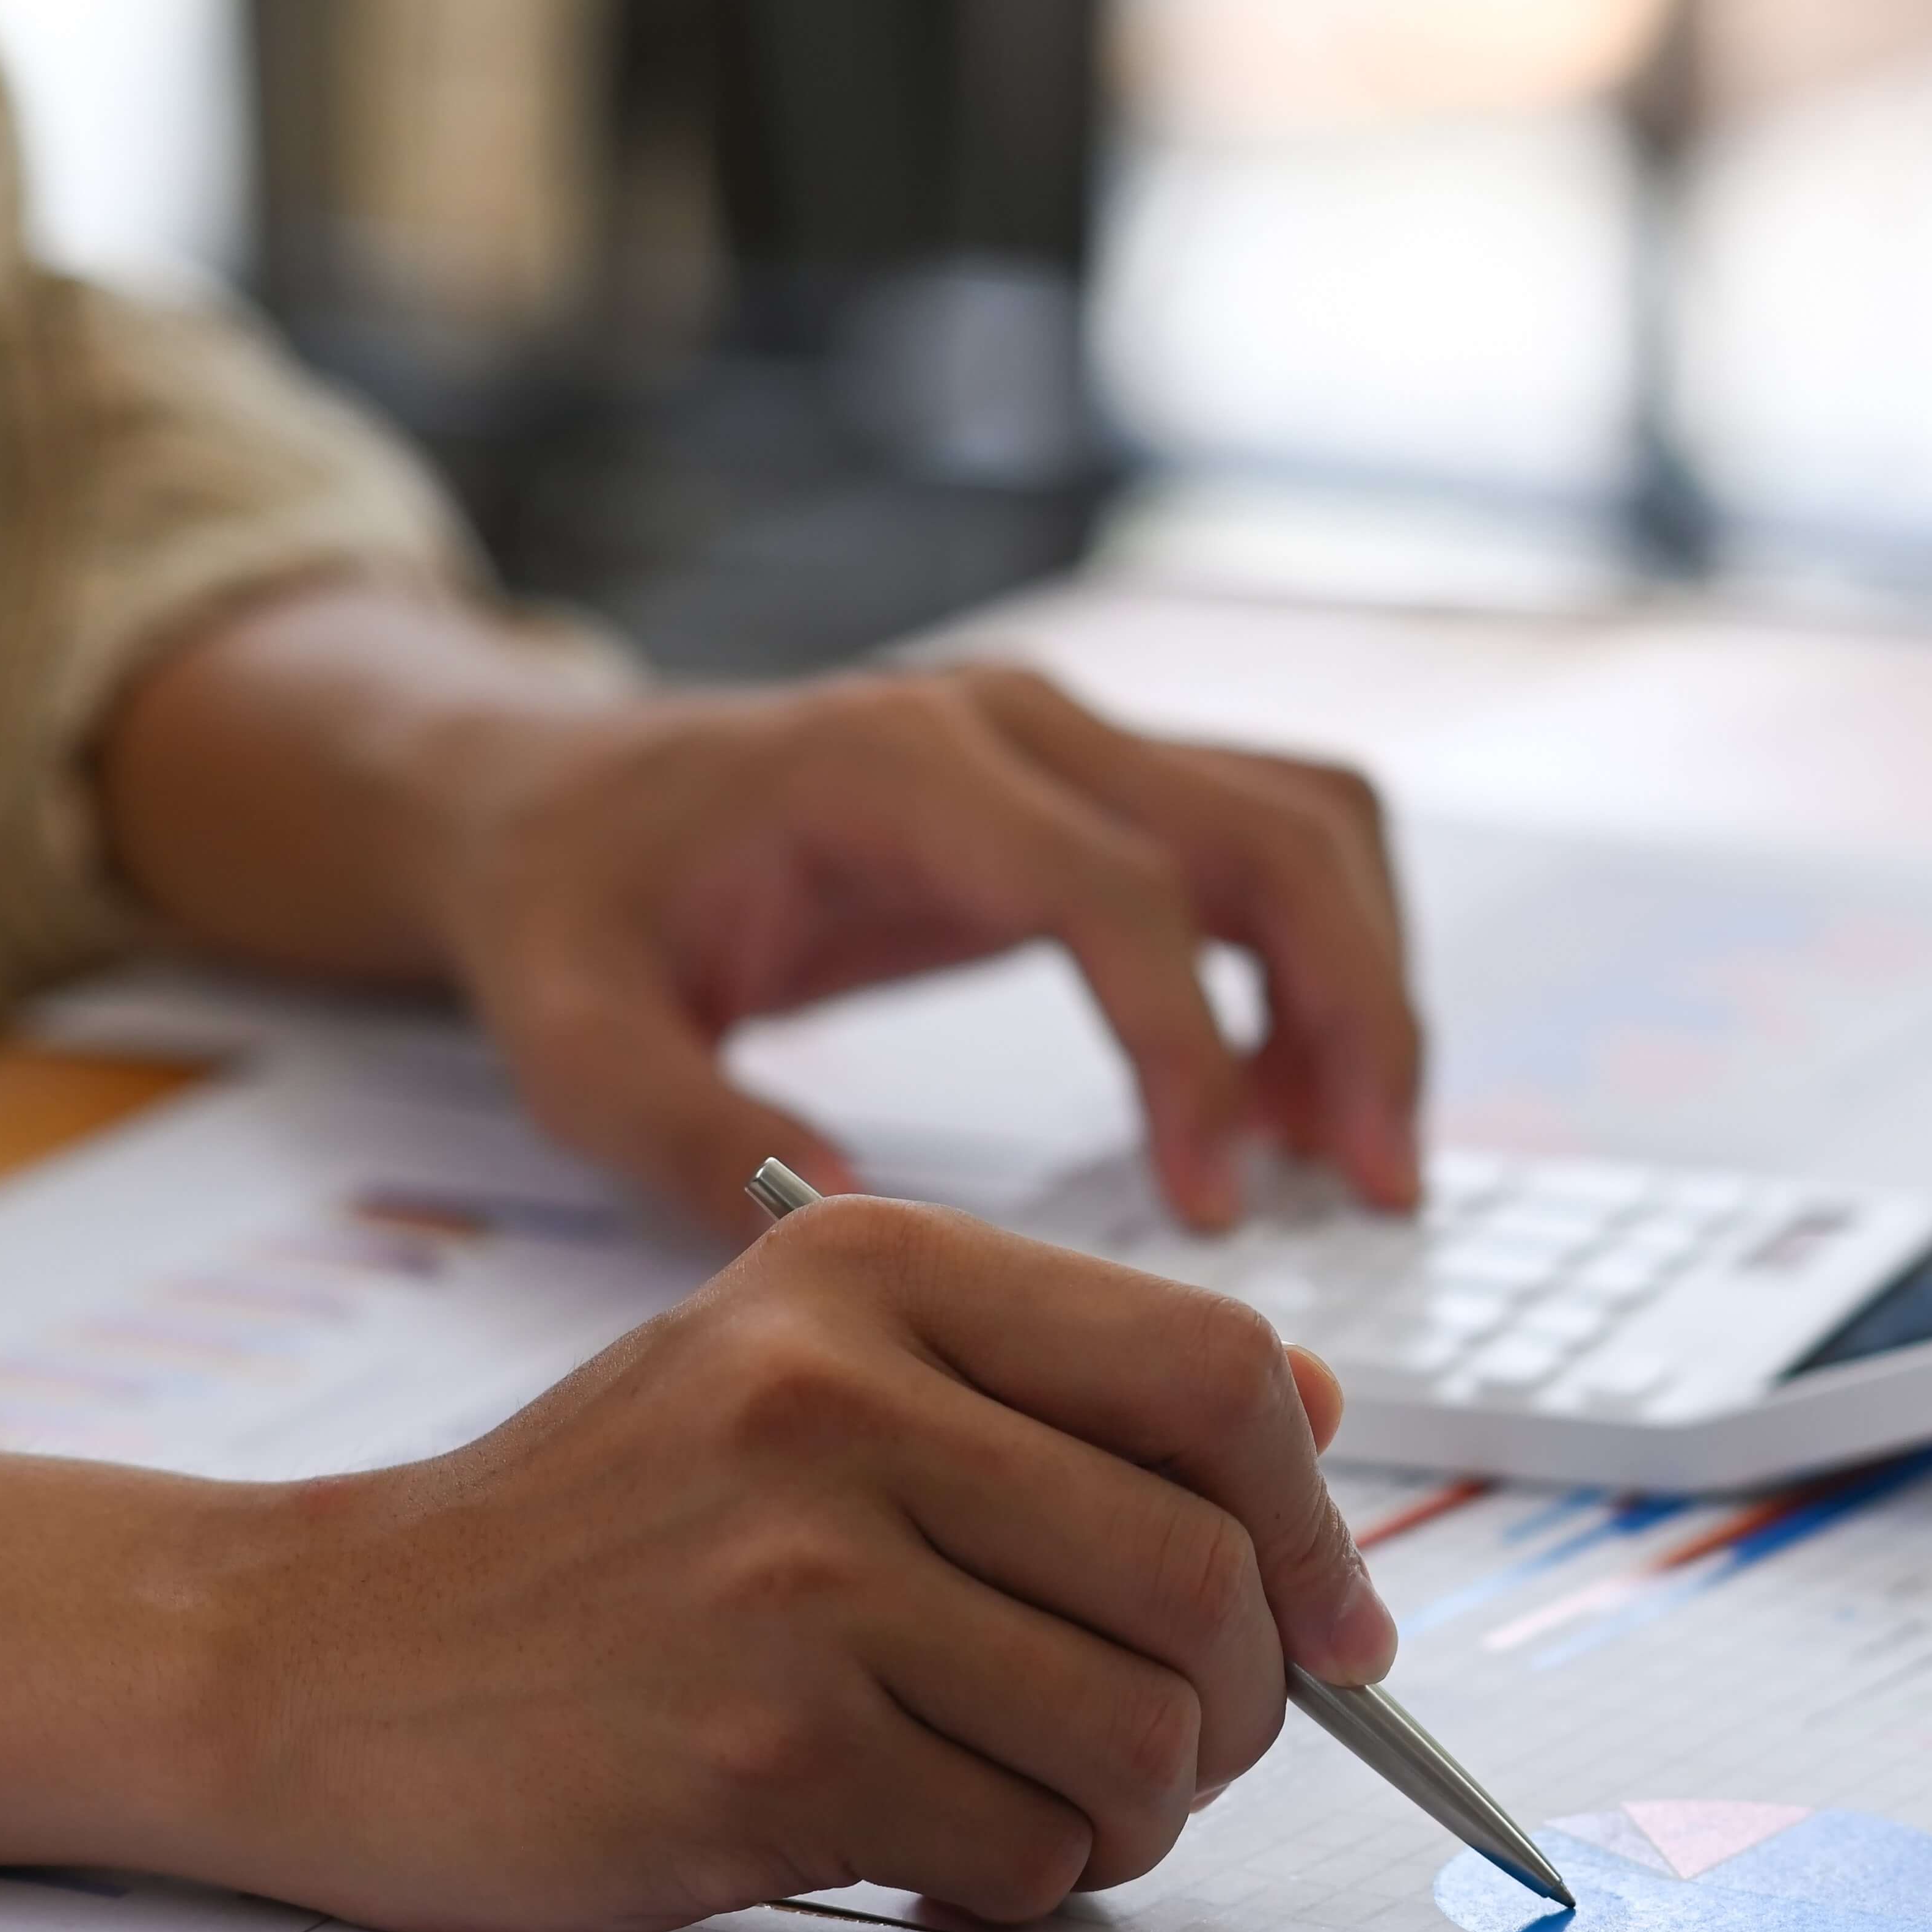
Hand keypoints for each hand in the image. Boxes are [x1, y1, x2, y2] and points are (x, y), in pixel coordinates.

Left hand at [99, 588, 1422, 1235]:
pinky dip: (1324, 970)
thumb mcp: (569, 1039)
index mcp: (892, 764)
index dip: (1192, 1046)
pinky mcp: (1099, 791)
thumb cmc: (570, 914)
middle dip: (1353, 1011)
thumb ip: (680, 1130)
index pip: (1119, 887)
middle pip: (1272, 830)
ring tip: (1357, 1160)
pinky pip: (1272, 851)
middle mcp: (1012, 721)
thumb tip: (847, 1210)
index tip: (1217, 1201)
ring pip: (1309, 824)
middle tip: (1375, 1191)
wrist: (556, 803)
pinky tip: (1296, 1111)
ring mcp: (1071, 740)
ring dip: (1366, 985)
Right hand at [188, 1194, 1393, 1931]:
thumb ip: (1052, 1381)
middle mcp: (838, 1396)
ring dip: (1133, 1819)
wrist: (314, 1657)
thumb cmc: (592, 1535)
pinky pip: (1020, 1850)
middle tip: (1172, 1757)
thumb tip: (1323, 1413)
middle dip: (1244, 1711)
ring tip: (1035, 1811)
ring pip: (1141, 1735)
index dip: (1317, 1526)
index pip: (1222, 1374)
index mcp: (874, 1269)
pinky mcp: (758, 1753)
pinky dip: (1016, 1888)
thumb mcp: (803, 1370)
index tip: (1334, 1629)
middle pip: (1208, 1578)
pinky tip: (929, 1864)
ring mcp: (794, 1577)